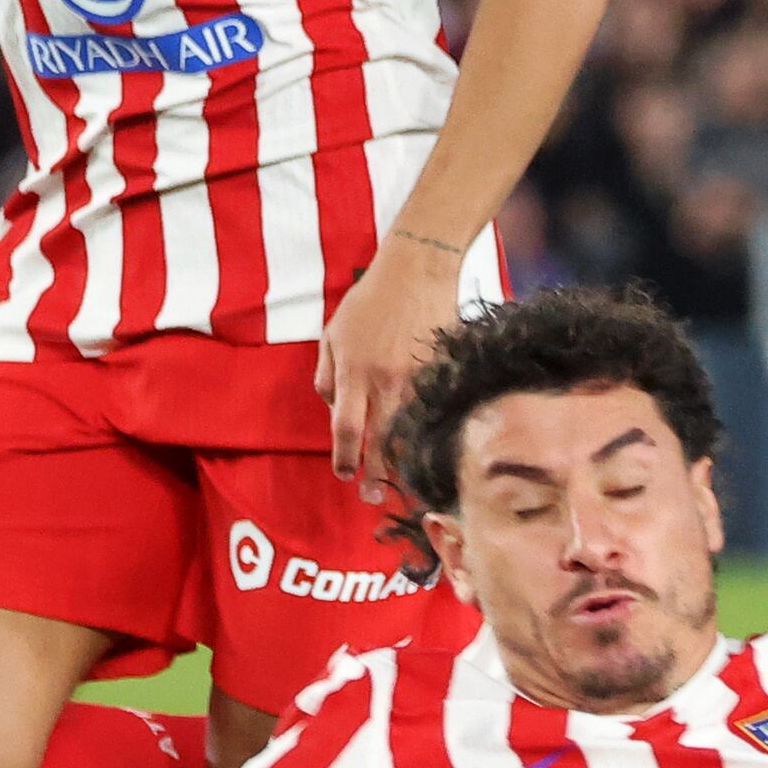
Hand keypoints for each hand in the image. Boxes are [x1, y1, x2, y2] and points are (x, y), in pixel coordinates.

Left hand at [320, 235, 467, 490]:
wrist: (417, 270)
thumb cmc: (370, 300)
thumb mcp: (332, 333)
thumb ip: (326, 373)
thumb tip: (332, 407)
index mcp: (354, 372)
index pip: (346, 429)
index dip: (345, 458)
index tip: (344, 475)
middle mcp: (384, 381)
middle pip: (379, 441)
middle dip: (374, 474)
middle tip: (371, 497)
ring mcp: (417, 378)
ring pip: (410, 432)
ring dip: (403, 462)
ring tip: (402, 487)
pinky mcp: (441, 371)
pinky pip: (432, 411)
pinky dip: (427, 434)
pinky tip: (427, 450)